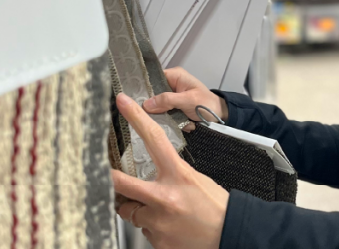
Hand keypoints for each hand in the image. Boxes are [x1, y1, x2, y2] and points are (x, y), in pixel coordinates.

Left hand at [113, 93, 228, 248]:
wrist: (231, 234)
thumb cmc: (218, 208)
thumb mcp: (197, 180)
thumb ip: (173, 175)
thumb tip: (154, 176)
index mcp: (178, 175)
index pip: (153, 139)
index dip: (136, 118)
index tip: (123, 103)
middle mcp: (164, 197)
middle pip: (121, 182)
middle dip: (111, 179)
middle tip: (107, 176)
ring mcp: (158, 221)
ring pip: (132, 212)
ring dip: (140, 210)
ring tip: (163, 213)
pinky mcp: (157, 240)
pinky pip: (144, 230)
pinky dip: (153, 228)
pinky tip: (170, 227)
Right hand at [143, 67, 227, 129]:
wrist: (220, 115)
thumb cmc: (206, 103)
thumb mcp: (187, 100)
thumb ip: (167, 100)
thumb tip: (146, 104)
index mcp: (174, 75)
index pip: (152, 78)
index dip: (144, 89)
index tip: (138, 102)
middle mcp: (170, 84)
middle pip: (153, 94)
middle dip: (155, 107)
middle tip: (157, 116)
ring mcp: (171, 97)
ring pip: (157, 106)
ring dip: (164, 116)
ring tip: (175, 121)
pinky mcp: (173, 108)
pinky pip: (164, 113)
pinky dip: (170, 120)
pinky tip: (181, 124)